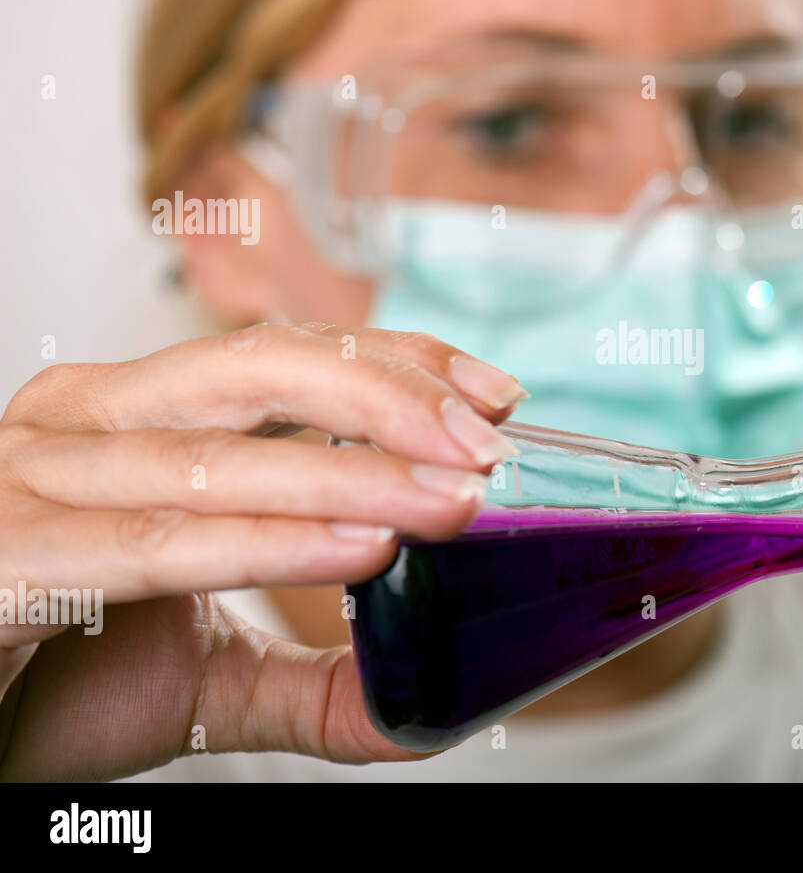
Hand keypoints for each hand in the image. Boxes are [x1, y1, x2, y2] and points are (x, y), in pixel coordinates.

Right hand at [0, 322, 525, 779]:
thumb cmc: (53, 683)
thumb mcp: (208, 675)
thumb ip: (314, 680)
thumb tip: (420, 706)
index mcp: (137, 417)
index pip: (289, 356)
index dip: (397, 363)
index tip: (494, 395)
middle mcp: (86, 422)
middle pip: (260, 369)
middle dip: (388, 399)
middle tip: (485, 443)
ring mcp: (37, 477)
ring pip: (221, 456)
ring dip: (353, 477)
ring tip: (451, 502)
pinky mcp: (6, 554)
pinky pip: (159, 538)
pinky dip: (268, 542)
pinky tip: (360, 548)